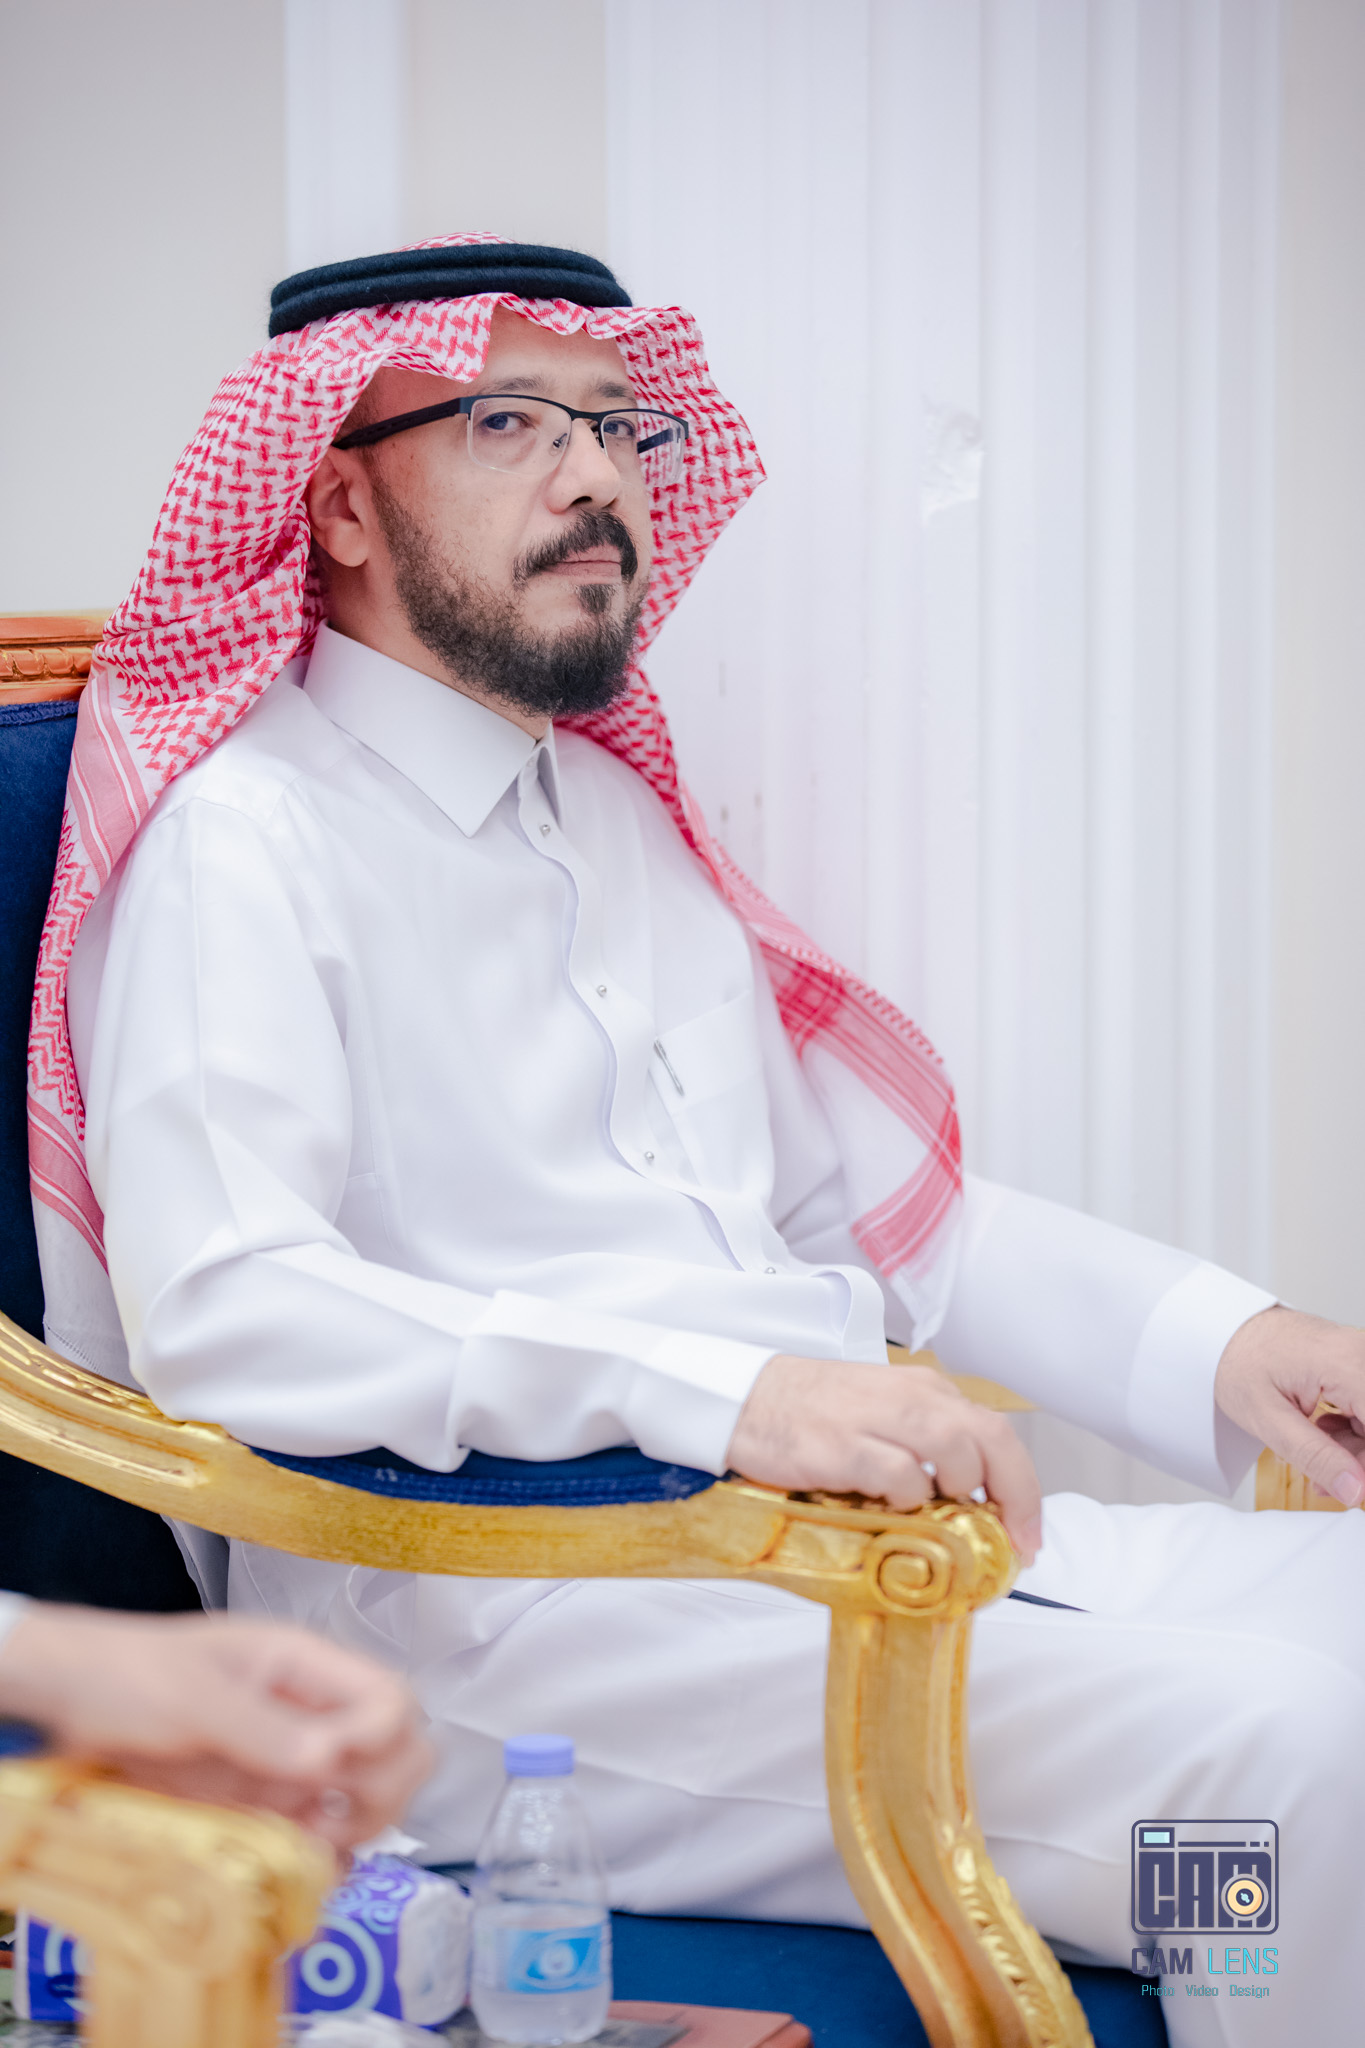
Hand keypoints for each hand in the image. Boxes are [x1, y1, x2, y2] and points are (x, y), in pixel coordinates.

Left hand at [0, 1608, 431, 1847]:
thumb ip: (260, 1726)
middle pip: (399, 1750)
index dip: (379, 1737)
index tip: (329, 1767)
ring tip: (305, 1849)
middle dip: (383, 1792)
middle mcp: (313, 1714)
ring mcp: (292, 1763)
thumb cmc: (131, 1678)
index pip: (391, 1698)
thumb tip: (331, 1760)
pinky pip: (320, 1834)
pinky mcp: (265, 1805)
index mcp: (307, 1667)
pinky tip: (294, 1868)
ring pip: (369, 1798)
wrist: (73, 1703)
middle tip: (329, 1821)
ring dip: (354, 1831)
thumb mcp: (193, 1695)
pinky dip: (321, 1857)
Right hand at [726, 1354, 1042, 1562]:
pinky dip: (907, 1499)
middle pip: (990, 1440)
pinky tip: (887, 1507)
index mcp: (925, 1390)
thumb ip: (926, 1447)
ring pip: (955, 1450)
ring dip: (957, 1492)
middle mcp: (911, 1397)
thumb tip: (967, 1507)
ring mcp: (878, 1418)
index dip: (1023, 1489)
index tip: (1027, 1535)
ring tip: (932, 1514)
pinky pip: (900, 1475)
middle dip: (1014, 1496)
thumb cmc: (812, 1413)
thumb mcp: (881, 1415)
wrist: (743, 1398)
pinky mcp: (845, 1445)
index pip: (996, 1433)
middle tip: (1011, 1542)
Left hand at [1215, 1305, 1364, 1507]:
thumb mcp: (1268, 1418)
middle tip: (1325, 1480)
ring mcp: (1360, 1356)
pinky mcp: (1356, 1363)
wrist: (1223, 1331)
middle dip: (1359, 1459)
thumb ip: (1314, 1455)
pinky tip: (1322, 1433)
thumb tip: (1355, 1490)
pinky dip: (1353, 1428)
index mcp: (1345, 1364)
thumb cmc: (1238, 1361)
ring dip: (1356, 1447)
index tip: (1350, 1487)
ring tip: (1315, 1457)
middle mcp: (1361, 1354)